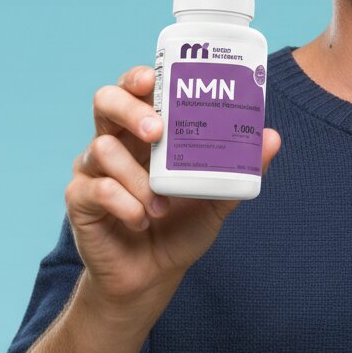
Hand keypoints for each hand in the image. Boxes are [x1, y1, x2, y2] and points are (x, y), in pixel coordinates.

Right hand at [65, 64, 281, 317]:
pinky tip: (141, 220)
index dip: (139, 77)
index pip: (134, 88)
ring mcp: (92, 169)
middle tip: (157, 132)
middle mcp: (116, 141)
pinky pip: (96, 189)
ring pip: (103, 148)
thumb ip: (239, 168)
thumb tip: (271, 137)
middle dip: (130, 110)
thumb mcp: (216, 197)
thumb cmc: (181, 226)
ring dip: (138, 178)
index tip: (153, 80)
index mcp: (144, 131)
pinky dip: (124, 204)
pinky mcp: (80, 200)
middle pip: (105, 101)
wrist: (153, 275)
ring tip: (161, 206)